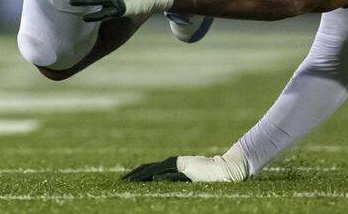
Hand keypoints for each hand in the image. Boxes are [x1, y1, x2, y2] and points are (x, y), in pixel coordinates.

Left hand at [123, 150, 249, 182]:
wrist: (225, 170)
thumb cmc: (212, 179)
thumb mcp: (189, 183)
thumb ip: (174, 181)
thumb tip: (157, 182)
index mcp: (175, 168)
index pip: (154, 171)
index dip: (141, 175)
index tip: (131, 181)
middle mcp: (173, 165)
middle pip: (149, 168)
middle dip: (135, 174)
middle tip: (122, 180)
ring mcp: (175, 163)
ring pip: (151, 169)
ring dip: (138, 175)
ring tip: (126, 180)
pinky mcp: (179, 164)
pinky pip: (160, 170)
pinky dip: (148, 174)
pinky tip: (139, 178)